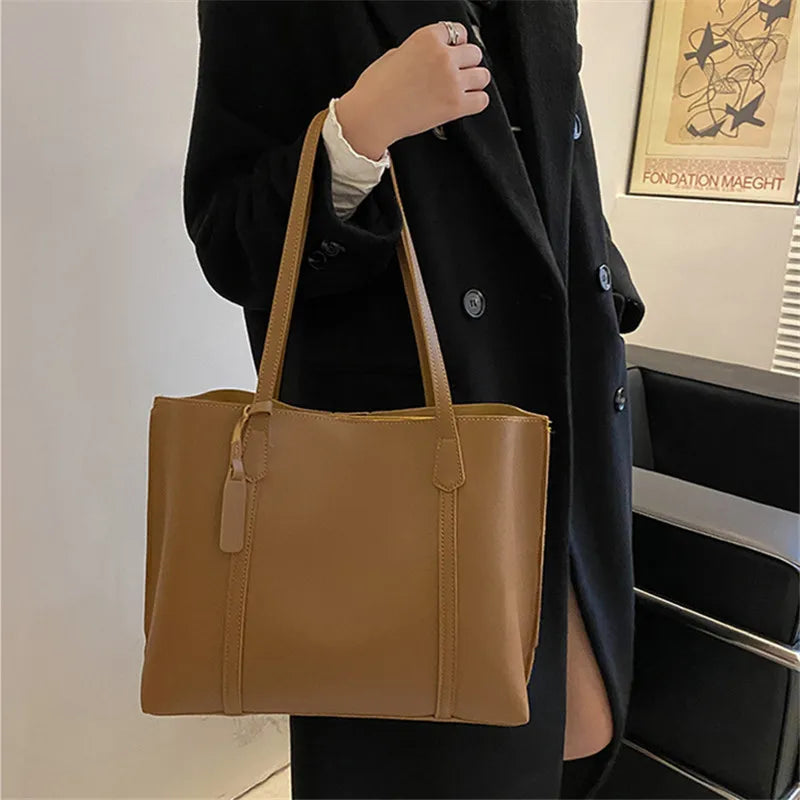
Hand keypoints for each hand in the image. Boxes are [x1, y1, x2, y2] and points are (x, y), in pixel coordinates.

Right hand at [336, 20, 489, 157]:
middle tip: (458, 73)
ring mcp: (452, 81)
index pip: (458, 32)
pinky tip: (466, 103)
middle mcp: (443, 56)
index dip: (456, 44)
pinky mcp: (455, 105)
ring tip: (464, 89)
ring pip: (482, 76)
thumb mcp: (394, 55)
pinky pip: (482, 100)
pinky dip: (476, 102)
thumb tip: (427, 58)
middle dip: (467, 63)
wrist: (372, 116)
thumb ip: (417, 52)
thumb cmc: (375, 89)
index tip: (454, 52)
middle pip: (474, 53)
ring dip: (475, 82)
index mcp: (427, 38)